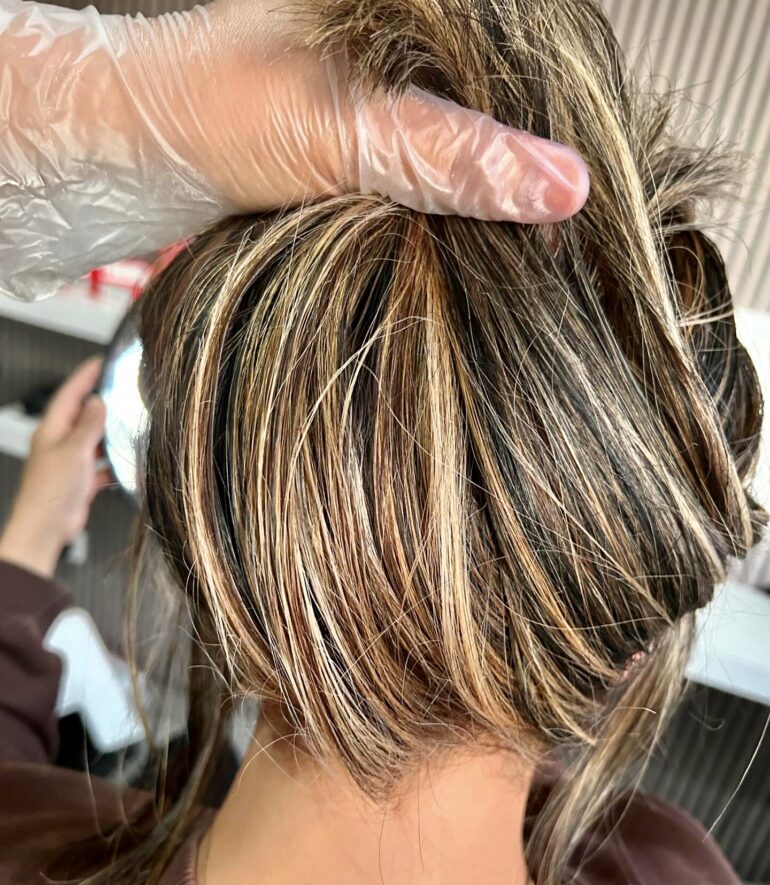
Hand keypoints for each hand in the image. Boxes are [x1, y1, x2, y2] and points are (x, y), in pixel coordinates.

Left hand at [0, 359, 109, 578]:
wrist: (46, 528)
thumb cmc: (51, 491)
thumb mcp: (74, 450)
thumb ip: (88, 426)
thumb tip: (97, 403)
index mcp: (52, 430)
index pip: (69, 394)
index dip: (84, 377)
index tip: (99, 362)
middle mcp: (60, 443)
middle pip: (83, 416)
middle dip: (101, 404)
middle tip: (121, 391)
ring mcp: (70, 462)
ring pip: (94, 441)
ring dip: (110, 436)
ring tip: (130, 426)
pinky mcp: (80, 480)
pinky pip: (100, 465)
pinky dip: (113, 463)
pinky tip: (126, 463)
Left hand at [122, 0, 589, 221]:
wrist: (127, 155)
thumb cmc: (205, 110)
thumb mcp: (341, 132)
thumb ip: (452, 156)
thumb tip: (562, 184)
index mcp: (406, 2)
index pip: (520, 49)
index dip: (561, 110)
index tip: (588, 183)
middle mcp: (399, 29)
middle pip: (501, 92)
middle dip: (525, 155)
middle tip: (560, 219)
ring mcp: (380, 79)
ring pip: (467, 131)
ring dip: (489, 182)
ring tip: (526, 227)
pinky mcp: (360, 126)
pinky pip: (429, 161)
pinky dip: (448, 197)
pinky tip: (466, 223)